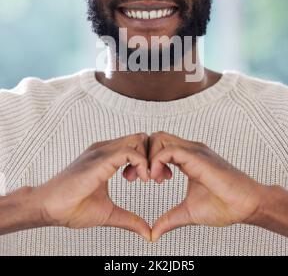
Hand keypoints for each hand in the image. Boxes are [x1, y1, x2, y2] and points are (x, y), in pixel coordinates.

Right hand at [30, 133, 152, 240]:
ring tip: (146, 179)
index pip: (137, 144)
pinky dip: (141, 163)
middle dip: (153, 156)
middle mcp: (105, 149)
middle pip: (140, 138)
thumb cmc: (72, 207)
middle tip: (154, 178)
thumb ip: (130, 219)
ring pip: (137, 139)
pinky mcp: (99, 160)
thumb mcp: (109, 213)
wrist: (48, 208)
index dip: (150, 159)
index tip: (152, 179)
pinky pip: (128, 151)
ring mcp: (102, 152)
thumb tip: (148, 233)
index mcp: (107, 157)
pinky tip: (140, 179)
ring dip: (148, 158)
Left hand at [148, 132, 265, 241]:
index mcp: (188, 158)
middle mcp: (190, 150)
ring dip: (148, 157)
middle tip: (141, 177)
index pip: (159, 145)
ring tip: (151, 178)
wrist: (248, 205)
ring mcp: (194, 150)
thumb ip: (169, 219)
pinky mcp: (197, 157)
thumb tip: (153, 233)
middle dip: (143, 154)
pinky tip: (158, 178)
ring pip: (159, 138)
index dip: (146, 160)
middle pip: (156, 137)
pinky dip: (156, 162)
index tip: (144, 179)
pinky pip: (169, 150)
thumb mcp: (188, 212)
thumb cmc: (225, 206)